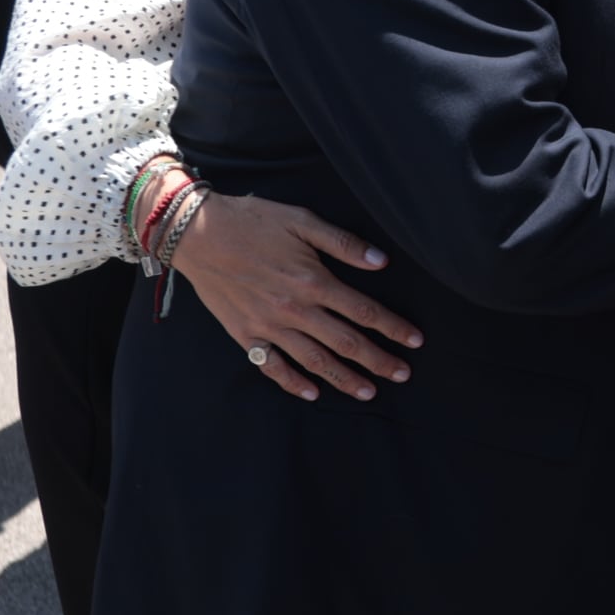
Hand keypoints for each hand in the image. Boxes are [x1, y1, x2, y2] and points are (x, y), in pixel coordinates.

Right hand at [172, 193, 423, 401]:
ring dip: (344, 379)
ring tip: (368, 392)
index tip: (415, 341)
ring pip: (315, 360)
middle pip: (346, 342)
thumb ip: (343, 244)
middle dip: (378, 361)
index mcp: (314, 281)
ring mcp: (269, 326)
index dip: (393, 328)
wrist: (198, 233)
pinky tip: (313, 393)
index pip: (364, 312)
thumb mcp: (302, 222)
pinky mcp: (246, 335)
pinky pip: (273, 367)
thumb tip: (381, 262)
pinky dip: (293, 383)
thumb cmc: (254, 222)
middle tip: (403, 374)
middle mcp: (295, 310)